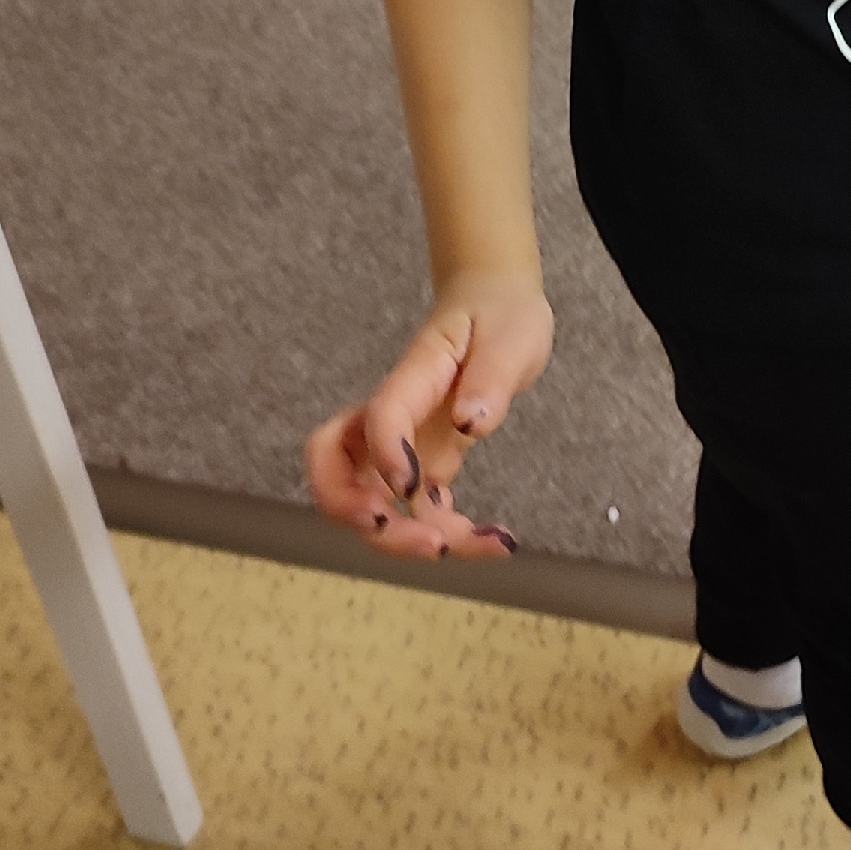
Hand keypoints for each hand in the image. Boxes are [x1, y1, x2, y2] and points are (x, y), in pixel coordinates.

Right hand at [305, 271, 552, 562]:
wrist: (495, 306)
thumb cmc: (499, 314)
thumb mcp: (513, 336)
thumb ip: (492, 377)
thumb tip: (471, 424)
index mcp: (413, 376)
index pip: (377, 417)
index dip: (384, 455)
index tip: (413, 490)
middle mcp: (394, 416)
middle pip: (337, 472)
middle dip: (361, 517)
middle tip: (426, 543)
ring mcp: (403, 445)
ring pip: (371, 504)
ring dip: (408, 539)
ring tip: (484, 544)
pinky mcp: (423, 464)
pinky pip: (418, 512)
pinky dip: (448, 535)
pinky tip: (494, 539)